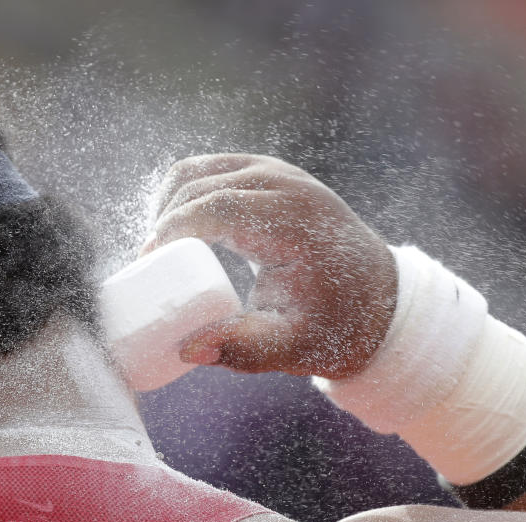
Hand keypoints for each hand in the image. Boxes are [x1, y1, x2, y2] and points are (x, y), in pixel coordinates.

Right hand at [140, 154, 396, 378]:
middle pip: (198, 182)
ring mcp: (277, 171)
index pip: (215, 206)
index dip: (171, 230)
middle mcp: (286, 184)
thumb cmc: (333, 326)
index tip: (148, 263)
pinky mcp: (268, 172)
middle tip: (148, 265)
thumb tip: (188, 350)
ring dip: (169, 203)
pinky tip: (178, 228)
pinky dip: (185, 194)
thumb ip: (241, 350)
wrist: (377, 300)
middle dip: (163, 220)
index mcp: (292, 221)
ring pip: (198, 168)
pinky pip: (210, 169)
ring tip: (161, 249)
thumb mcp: (291, 348)